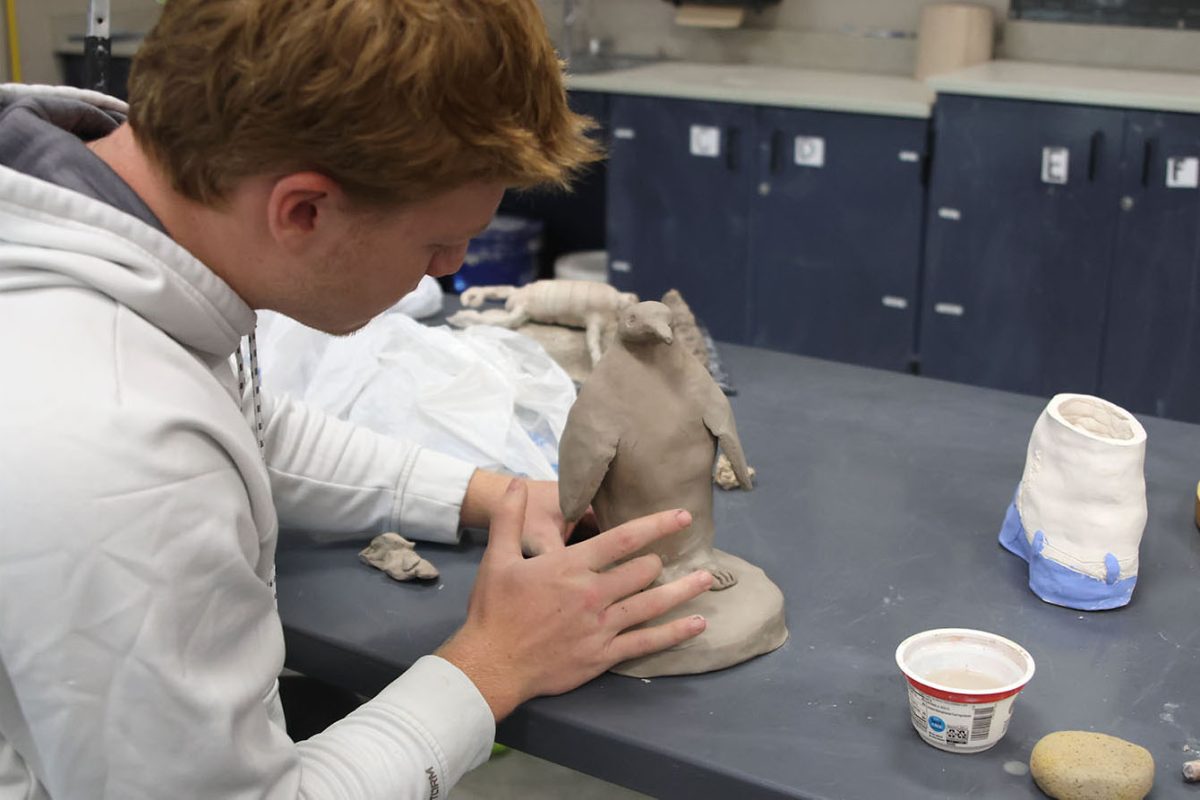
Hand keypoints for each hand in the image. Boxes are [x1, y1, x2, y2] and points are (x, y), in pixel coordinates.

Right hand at [437, 479, 711, 720]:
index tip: (682, 516)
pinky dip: (674, 633)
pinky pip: (646, 642)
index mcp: (571, 567)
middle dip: (660, 560)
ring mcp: (601, 627)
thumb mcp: (497, 558)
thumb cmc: (494, 610)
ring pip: (652, 604)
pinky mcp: (603, 655)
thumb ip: (508, 518)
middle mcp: (593, 594)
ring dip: (682, 590)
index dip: (657, 525)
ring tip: (705, 579)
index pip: (623, 539)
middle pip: (642, 571)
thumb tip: (512, 483)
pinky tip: (696, 625)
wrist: (491, 664)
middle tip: (674, 555)